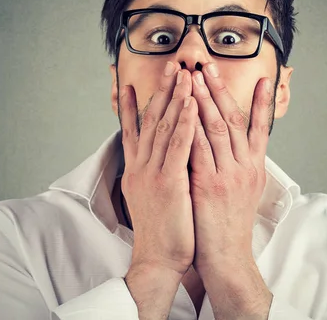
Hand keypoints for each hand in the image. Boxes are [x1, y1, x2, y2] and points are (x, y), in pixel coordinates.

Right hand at [120, 62, 197, 275]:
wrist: (157, 261)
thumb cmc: (159, 231)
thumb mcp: (149, 196)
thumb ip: (152, 172)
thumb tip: (156, 157)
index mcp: (136, 170)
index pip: (133, 129)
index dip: (135, 104)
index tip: (136, 82)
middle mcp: (141, 166)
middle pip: (150, 120)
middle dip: (162, 90)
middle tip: (171, 65)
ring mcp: (153, 173)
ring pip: (164, 127)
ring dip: (175, 98)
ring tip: (184, 74)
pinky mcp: (168, 182)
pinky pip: (178, 146)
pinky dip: (185, 123)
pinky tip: (192, 104)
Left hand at [188, 63, 272, 270]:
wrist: (227, 258)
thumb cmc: (230, 225)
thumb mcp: (245, 191)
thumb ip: (240, 164)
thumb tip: (234, 143)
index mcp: (255, 167)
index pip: (261, 127)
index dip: (263, 101)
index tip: (264, 77)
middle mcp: (246, 167)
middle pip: (234, 120)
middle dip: (221, 90)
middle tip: (210, 66)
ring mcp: (229, 175)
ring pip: (216, 128)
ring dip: (204, 100)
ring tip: (194, 77)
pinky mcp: (210, 185)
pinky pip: (199, 148)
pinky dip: (192, 126)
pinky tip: (184, 109)